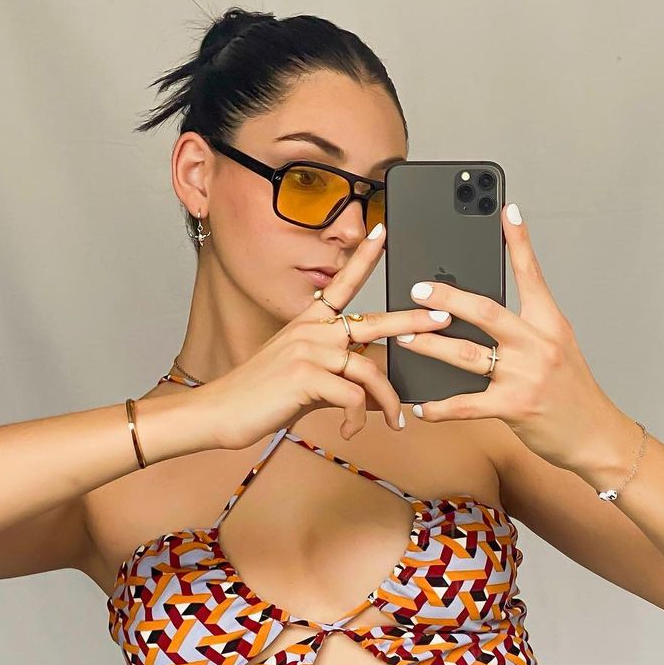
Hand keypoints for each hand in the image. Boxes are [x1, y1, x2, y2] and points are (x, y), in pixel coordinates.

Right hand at [200, 225, 453, 450]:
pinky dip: (357, 419)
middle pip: (374, 321)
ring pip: (369, 370)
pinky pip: (352, 397)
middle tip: (442, 318)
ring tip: (395, 421)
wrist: (221, 411)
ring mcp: (309, 352)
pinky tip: (351, 431)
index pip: (341, 284)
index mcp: (308, 323)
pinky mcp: (307, 378)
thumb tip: (364, 388)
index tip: (382, 233)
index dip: (364, 259)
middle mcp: (311, 330)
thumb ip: (333, 372)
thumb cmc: (260, 395)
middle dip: (413, 321)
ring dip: (387, 401)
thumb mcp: (301, 376)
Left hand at [393, 204, 631, 473]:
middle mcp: (538, 344)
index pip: (532, 274)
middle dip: (448, 297)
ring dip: (432, 347)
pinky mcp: (515, 407)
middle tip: (419, 288)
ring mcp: (526, 376)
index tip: (506, 209)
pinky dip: (441, 407)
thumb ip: (526, 329)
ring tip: (406, 338)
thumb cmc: (573, 393)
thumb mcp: (557, 349)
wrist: (596, 436)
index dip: (519, 241)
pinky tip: (424, 406)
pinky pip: (468, 405)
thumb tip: (482, 314)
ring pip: (468, 355)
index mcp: (551, 324)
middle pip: (486, 311)